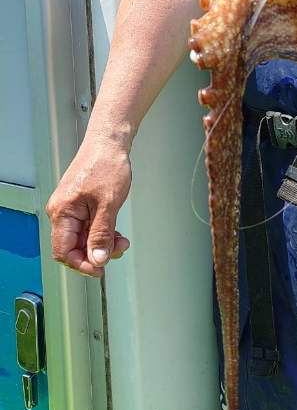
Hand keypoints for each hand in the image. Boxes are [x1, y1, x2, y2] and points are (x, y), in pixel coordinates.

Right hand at [46, 135, 131, 277]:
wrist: (110, 141)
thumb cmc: (107, 164)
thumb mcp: (108, 203)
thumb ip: (102, 233)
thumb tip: (97, 258)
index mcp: (62, 212)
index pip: (63, 251)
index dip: (82, 264)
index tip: (100, 268)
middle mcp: (62, 211)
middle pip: (73, 246)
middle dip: (96, 252)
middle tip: (117, 250)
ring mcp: (71, 207)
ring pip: (82, 237)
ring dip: (101, 243)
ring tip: (121, 241)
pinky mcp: (80, 203)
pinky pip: (87, 226)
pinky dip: (102, 232)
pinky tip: (115, 232)